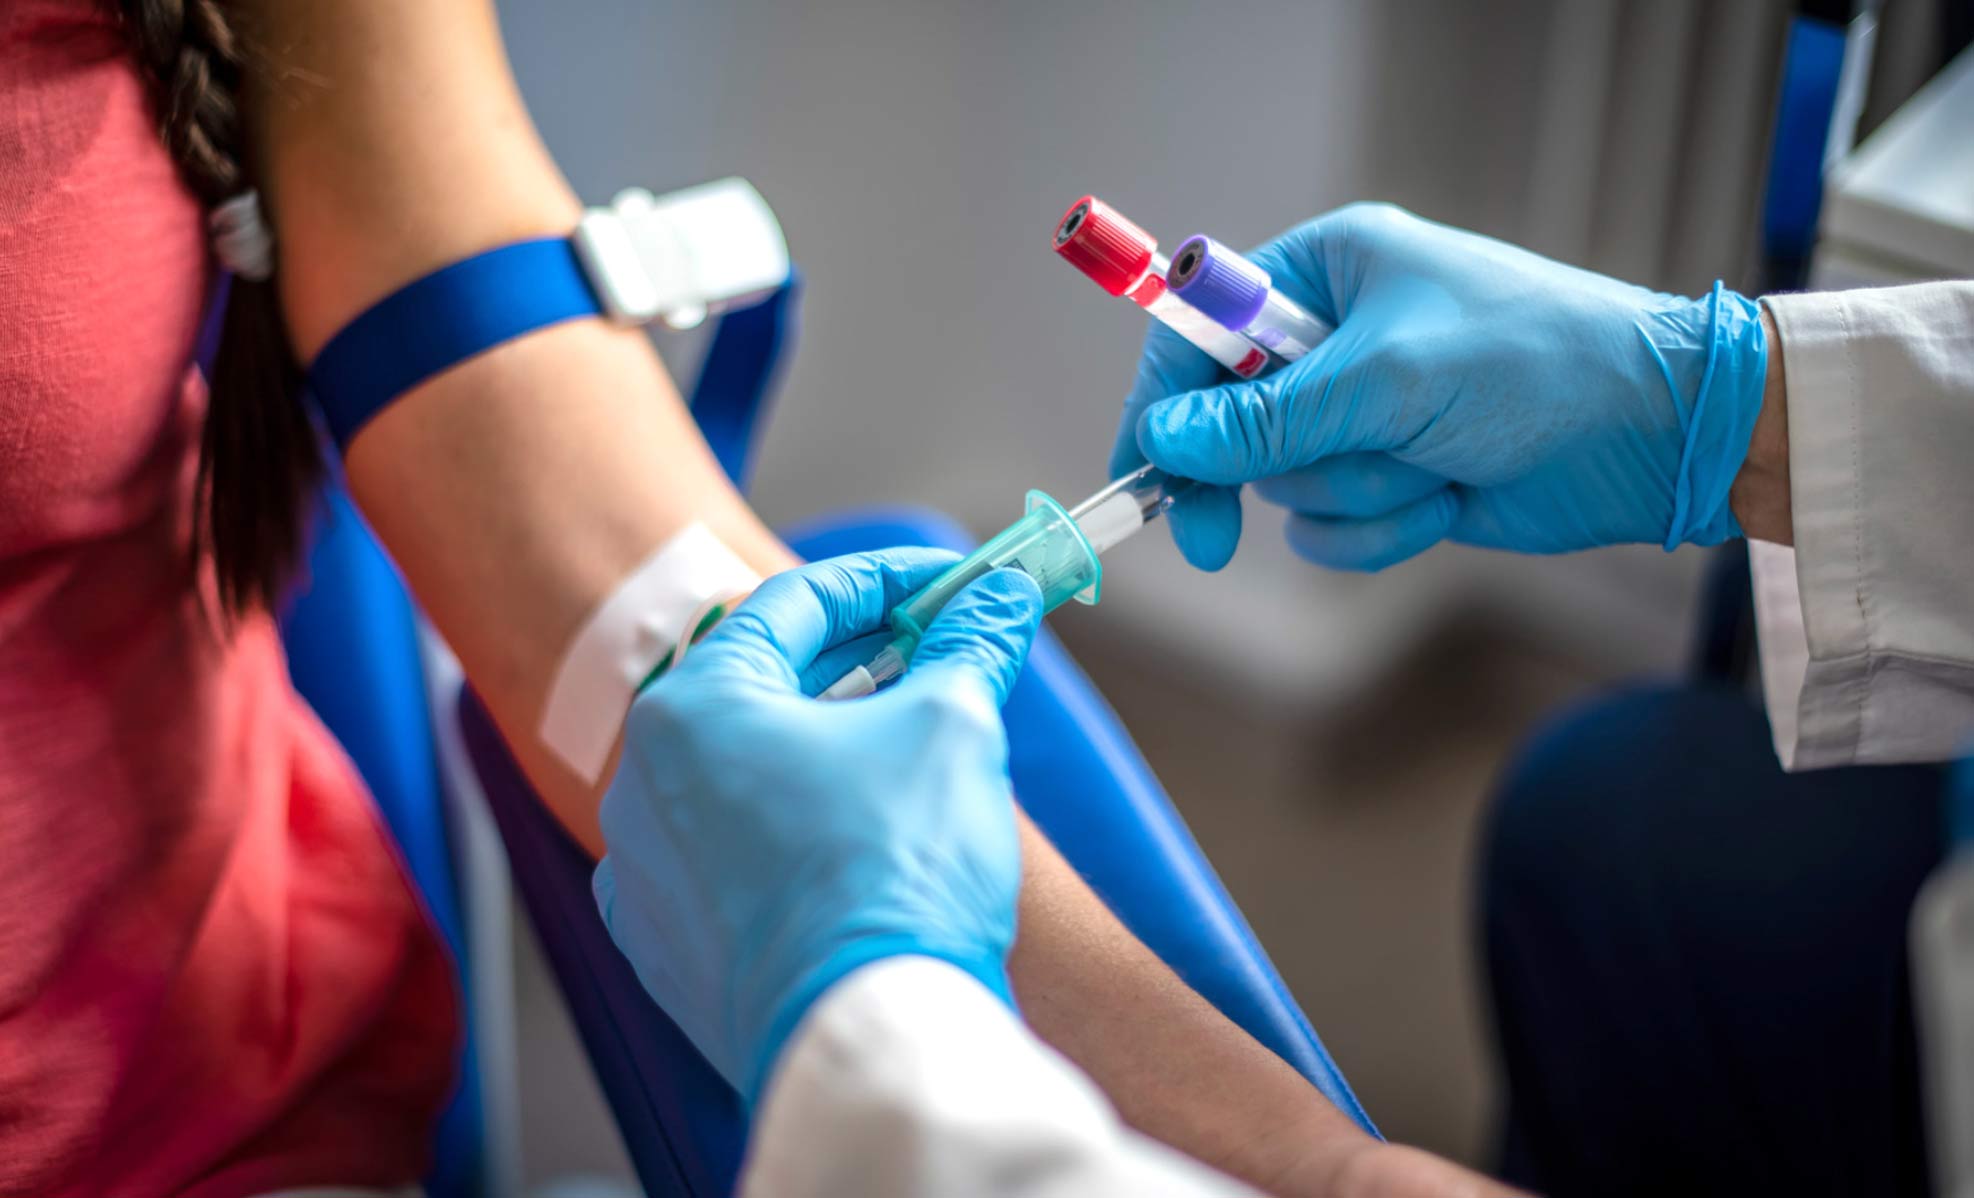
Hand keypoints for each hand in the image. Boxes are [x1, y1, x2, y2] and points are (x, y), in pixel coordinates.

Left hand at [592, 548, 1043, 1100]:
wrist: (869, 1035)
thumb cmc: (894, 872)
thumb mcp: (950, 726)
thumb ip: (968, 646)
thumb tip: (1002, 599)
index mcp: (692, 708)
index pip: (794, 605)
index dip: (887, 582)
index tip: (951, 584)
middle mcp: (641, 784)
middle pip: (760, 687)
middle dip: (858, 663)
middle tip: (937, 653)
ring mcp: (642, 873)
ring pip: (738, 775)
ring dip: (819, 749)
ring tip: (902, 748)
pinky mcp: (664, 948)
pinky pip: (723, 860)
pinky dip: (785, 832)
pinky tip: (849, 842)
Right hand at [1113, 202, 1769, 570]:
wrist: (1659, 432)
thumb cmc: (1534, 365)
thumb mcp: (1388, 380)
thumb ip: (1267, 416)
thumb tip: (1164, 438)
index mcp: (1329, 271)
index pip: (1202, 332)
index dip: (1163, 404)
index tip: (1142, 475)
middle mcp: (1337, 339)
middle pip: (1232, 424)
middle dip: (1267, 471)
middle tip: (1211, 541)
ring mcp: (1367, 414)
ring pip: (1289, 486)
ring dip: (1356, 494)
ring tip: (1434, 465)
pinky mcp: (1396, 477)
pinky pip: (1336, 529)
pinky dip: (1383, 529)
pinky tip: (1449, 500)